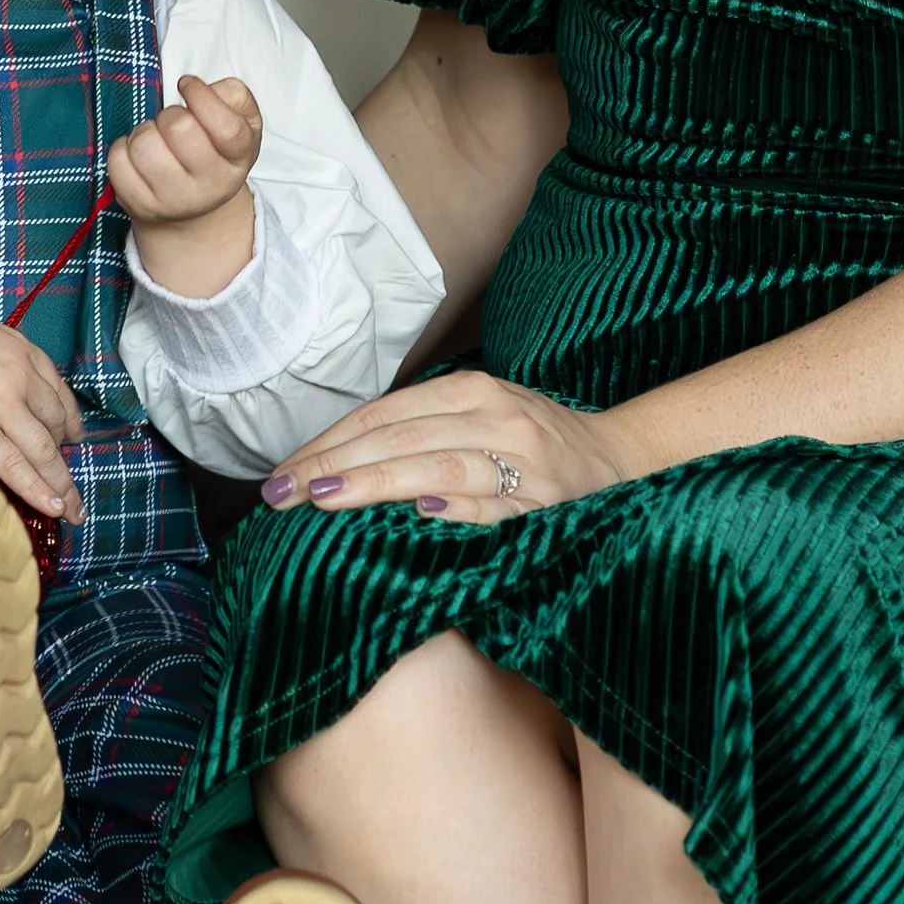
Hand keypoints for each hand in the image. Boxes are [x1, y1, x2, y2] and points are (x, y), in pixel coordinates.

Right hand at [0, 289, 84, 523]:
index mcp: (18, 347)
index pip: (58, 391)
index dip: (70, 420)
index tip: (75, 438)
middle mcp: (17, 373)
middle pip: (54, 423)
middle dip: (64, 457)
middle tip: (67, 483)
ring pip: (42, 450)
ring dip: (62, 484)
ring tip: (73, 511)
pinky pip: (14, 465)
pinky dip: (38, 489)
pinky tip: (53, 507)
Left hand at [107, 73, 261, 293]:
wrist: (196, 207)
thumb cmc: (216, 151)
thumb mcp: (242, 121)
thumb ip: (232, 94)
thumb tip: (195, 87)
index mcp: (238, 159)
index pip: (226, 128)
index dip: (202, 97)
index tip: (187, 85)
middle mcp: (211, 186)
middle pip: (179, 128)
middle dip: (170, 114)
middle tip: (173, 123)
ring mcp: (174, 201)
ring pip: (143, 144)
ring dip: (144, 130)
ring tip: (156, 139)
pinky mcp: (141, 206)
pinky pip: (117, 162)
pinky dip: (122, 147)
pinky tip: (138, 155)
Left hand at [257, 367, 643, 525]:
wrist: (621, 462)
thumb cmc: (534, 446)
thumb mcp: (477, 420)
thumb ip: (419, 431)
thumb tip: (334, 463)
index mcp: (470, 391)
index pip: (383, 415)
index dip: (327, 443)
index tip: (281, 474)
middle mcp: (495, 416)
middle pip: (399, 437)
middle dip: (334, 466)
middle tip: (282, 493)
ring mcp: (523, 460)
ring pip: (438, 465)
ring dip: (378, 482)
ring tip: (326, 499)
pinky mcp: (547, 505)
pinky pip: (495, 506)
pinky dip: (457, 507)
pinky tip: (419, 512)